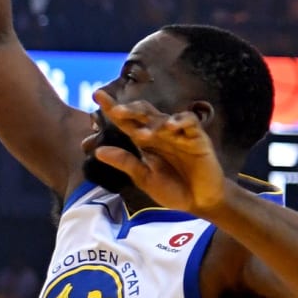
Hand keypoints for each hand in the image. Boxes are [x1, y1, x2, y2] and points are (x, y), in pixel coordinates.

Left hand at [92, 89, 229, 214]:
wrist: (201, 203)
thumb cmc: (172, 189)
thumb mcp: (144, 178)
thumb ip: (125, 163)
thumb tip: (98, 152)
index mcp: (144, 141)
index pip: (125, 121)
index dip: (112, 108)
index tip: (97, 95)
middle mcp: (159, 133)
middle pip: (142, 112)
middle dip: (129, 109)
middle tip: (116, 111)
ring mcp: (178, 133)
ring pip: (162, 116)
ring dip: (151, 122)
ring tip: (141, 134)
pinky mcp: (197, 137)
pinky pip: (189, 121)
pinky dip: (179, 120)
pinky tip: (169, 127)